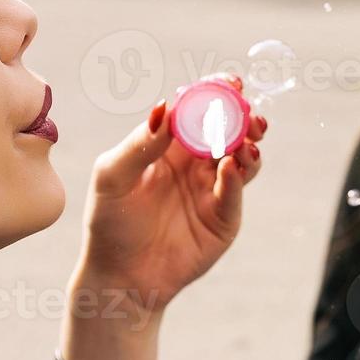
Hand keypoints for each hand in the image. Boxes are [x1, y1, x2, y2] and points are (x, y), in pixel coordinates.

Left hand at [76, 73, 266, 308]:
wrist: (121, 277)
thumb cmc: (110, 222)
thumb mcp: (112, 177)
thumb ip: (139, 143)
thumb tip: (165, 106)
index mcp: (169, 144)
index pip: (197, 109)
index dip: (216, 92)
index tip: (230, 82)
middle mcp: (196, 161)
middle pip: (229, 129)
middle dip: (244, 115)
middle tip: (249, 110)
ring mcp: (214, 188)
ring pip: (243, 156)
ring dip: (249, 142)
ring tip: (248, 139)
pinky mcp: (225, 216)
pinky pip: (236, 190)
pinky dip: (238, 175)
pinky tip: (231, 165)